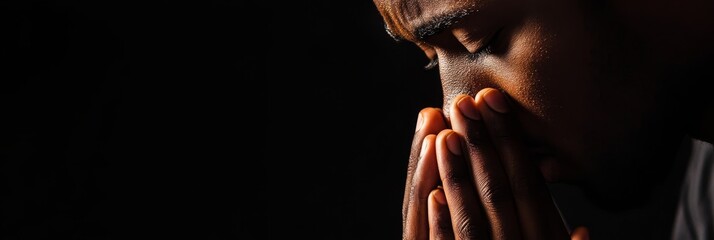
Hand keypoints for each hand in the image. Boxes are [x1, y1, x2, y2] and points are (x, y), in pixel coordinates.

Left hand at [402, 88, 587, 238]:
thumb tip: (582, 233)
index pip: (528, 186)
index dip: (510, 144)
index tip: (494, 103)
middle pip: (500, 194)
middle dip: (482, 148)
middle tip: (466, 103)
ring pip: (473, 220)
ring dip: (458, 178)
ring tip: (446, 136)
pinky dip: (441, 227)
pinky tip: (432, 196)